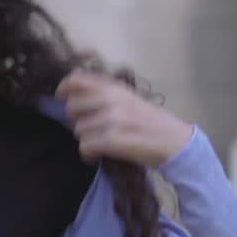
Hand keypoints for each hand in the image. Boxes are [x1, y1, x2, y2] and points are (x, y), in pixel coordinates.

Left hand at [56, 69, 193, 166]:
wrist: (174, 141)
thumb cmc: (149, 121)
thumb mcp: (127, 98)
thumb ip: (103, 92)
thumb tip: (71, 92)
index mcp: (113, 87)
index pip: (76, 80)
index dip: (64, 89)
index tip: (62, 98)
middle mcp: (111, 99)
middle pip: (72, 108)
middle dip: (78, 120)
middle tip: (91, 128)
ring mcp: (112, 118)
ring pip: (78, 130)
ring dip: (86, 139)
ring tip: (99, 143)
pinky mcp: (113, 139)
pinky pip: (86, 146)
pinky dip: (88, 154)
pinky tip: (96, 156)